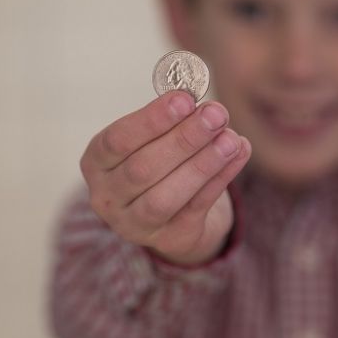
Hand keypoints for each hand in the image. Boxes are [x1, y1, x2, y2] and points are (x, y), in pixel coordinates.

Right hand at [80, 91, 250, 265]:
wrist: (177, 214)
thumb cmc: (164, 161)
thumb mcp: (157, 138)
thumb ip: (175, 120)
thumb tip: (207, 107)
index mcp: (97, 162)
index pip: (117, 141)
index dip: (152, 120)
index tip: (185, 100)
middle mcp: (108, 196)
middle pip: (143, 169)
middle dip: (184, 139)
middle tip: (216, 115)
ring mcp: (136, 224)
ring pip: (166, 196)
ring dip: (203, 164)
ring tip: (231, 139)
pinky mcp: (172, 238)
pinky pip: (197, 207)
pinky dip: (221, 178)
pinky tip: (240, 153)